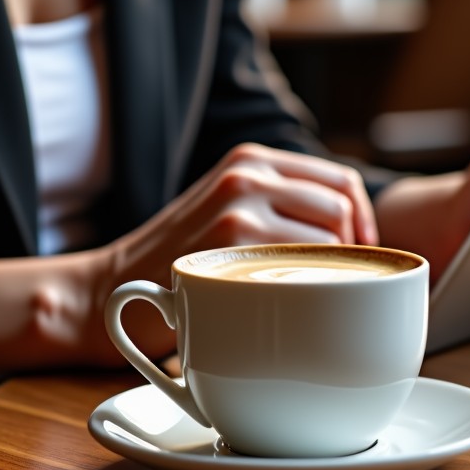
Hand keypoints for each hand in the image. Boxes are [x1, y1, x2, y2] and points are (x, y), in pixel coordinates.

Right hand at [83, 143, 378, 365]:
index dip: (364, 220)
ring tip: (308, 299)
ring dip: (333, 273)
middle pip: (343, 207)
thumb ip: (279, 206)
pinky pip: (306, 264)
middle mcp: (248, 172)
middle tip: (338, 286)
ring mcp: (240, 204)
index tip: (362, 254)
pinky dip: (310, 289)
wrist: (105, 289)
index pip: (342, 180)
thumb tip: (359, 233)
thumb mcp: (228, 211)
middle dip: (355, 250)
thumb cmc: (177, 261)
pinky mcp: (233, 240)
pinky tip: (288, 310)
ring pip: (330, 237)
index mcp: (252, 159)